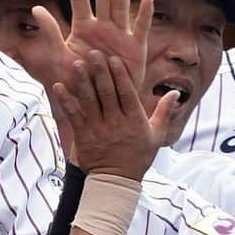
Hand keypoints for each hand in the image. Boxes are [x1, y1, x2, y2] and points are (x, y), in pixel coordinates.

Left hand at [33, 0, 153, 93]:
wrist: (94, 104)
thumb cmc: (76, 83)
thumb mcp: (57, 56)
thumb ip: (49, 31)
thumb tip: (36, 7)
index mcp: (83, 28)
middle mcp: (102, 28)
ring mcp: (120, 37)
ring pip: (121, 7)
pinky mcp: (135, 49)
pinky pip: (141, 28)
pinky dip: (145, 14)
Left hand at [51, 51, 178, 180]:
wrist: (117, 181)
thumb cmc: (138, 156)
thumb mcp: (156, 135)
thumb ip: (164, 112)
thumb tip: (176, 93)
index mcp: (134, 121)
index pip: (126, 93)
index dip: (119, 75)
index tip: (113, 59)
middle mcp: (116, 123)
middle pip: (107, 93)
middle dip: (100, 72)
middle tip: (93, 54)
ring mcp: (98, 129)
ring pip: (89, 102)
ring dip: (82, 82)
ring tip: (76, 65)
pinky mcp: (83, 136)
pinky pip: (74, 116)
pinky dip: (66, 101)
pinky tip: (59, 87)